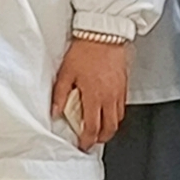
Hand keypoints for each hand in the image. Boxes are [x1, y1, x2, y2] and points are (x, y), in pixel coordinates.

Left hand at [51, 36, 130, 150]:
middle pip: (110, 128)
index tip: (82, 144)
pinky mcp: (124, 85)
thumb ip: (60, 95)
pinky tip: (108, 113)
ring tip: (99, 130)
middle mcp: (109, 97)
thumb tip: (55, 111)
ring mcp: (119, 92)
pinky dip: (116, 115)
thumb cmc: (85, 51)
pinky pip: (122, 107)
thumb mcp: (66, 73)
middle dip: (101, 138)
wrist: (104, 34)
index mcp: (94, 96)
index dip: (87, 139)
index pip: (93, 127)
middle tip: (91, 141)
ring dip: (109, 128)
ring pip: (118, 119)